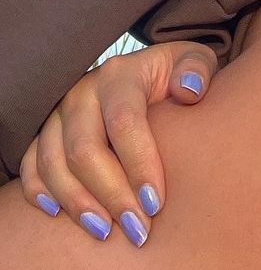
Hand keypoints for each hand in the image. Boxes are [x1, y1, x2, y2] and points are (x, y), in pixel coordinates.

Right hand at [19, 40, 217, 246]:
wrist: (147, 72)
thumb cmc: (173, 74)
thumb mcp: (194, 62)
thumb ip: (196, 69)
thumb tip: (189, 90)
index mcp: (121, 74)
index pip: (124, 122)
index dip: (139, 165)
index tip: (156, 202)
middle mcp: (84, 92)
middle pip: (85, 150)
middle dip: (111, 195)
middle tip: (136, 227)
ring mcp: (60, 113)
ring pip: (53, 162)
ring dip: (77, 202)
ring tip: (105, 230)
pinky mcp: (45, 132)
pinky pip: (32, 164)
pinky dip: (39, 191)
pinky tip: (59, 215)